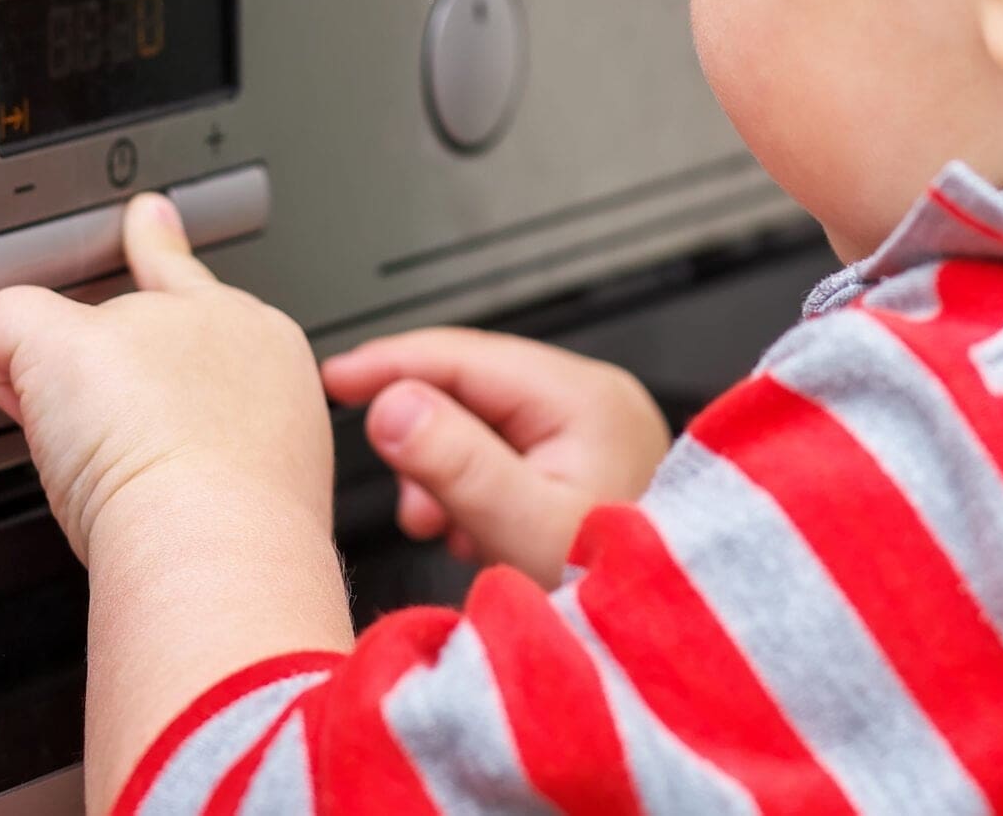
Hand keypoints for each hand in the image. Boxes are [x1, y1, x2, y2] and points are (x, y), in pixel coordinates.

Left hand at [0, 193, 334, 566]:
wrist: (223, 539)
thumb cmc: (242, 530)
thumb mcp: (263, 469)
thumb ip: (226, 438)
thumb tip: (173, 446)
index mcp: (268, 350)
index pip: (207, 298)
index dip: (171, 296)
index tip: (150, 236)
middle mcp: (214, 320)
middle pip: (137, 321)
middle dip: (114, 382)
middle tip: (119, 449)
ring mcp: (142, 322)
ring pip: (75, 337)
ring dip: (65, 398)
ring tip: (92, 466)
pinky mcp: (72, 339)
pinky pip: (9, 324)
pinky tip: (16, 405)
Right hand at [319, 329, 672, 583]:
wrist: (668, 647)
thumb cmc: (617, 590)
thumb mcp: (524, 527)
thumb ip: (457, 462)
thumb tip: (391, 405)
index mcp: (585, 397)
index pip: (466, 356)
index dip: (391, 364)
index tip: (335, 378)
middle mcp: (592, 401)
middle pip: (472, 390)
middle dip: (424, 441)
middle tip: (410, 501)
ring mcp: (590, 431)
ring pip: (482, 426)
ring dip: (448, 474)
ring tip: (448, 530)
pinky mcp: (581, 464)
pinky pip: (504, 456)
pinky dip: (474, 491)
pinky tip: (474, 533)